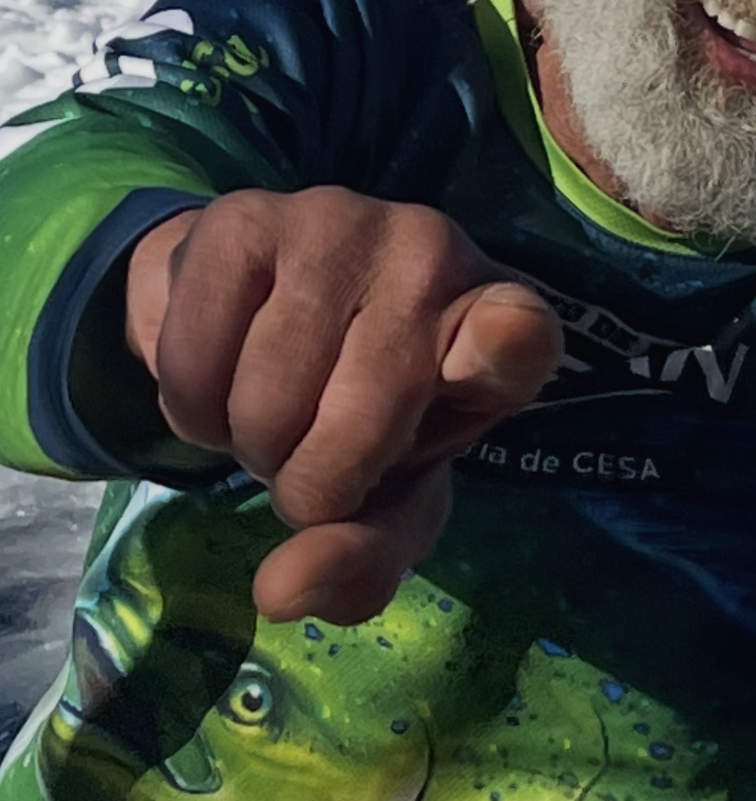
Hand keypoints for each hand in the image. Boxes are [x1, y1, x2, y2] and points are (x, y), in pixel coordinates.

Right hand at [126, 188, 559, 624]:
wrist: (263, 306)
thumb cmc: (361, 410)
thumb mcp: (386, 498)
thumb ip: (360, 558)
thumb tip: (280, 590)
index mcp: (497, 324)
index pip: (516, 332)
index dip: (503, 346)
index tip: (493, 349)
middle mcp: (432, 252)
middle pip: (362, 419)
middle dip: (311, 479)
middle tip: (313, 454)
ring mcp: (338, 220)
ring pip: (269, 397)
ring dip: (248, 444)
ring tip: (271, 411)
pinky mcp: (244, 215)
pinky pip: (194, 359)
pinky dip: (189, 406)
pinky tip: (222, 376)